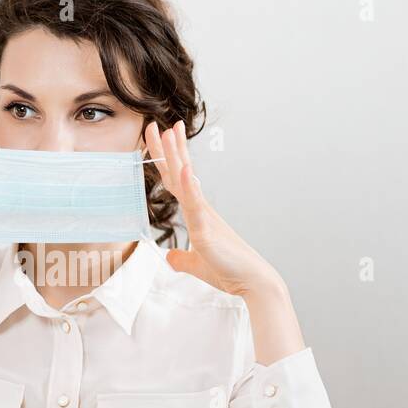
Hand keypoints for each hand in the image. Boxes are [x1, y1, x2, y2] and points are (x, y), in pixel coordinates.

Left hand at [146, 120, 284, 299]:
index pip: (176, 181)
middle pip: (178, 173)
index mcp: (197, 213)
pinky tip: (183, 168)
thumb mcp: (196, 264)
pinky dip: (188, 186)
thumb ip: (182, 259)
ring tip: (169, 130)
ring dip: (177, 155)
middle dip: (166, 149)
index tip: (158, 138)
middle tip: (155, 124)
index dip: (166, 160)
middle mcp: (201, 209)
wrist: (251, 282)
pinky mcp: (206, 230)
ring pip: (186, 181)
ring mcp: (204, 216)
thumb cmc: (229, 271)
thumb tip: (169, 257)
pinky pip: (195, 204)